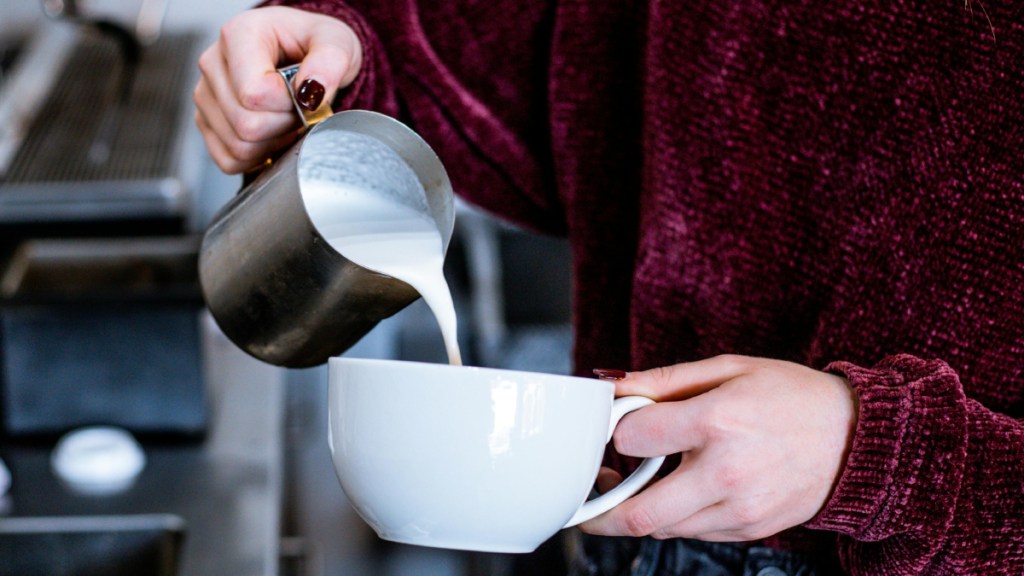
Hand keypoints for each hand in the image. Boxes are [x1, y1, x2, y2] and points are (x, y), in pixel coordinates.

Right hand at [193, 7, 361, 173]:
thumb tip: (311, 90)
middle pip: (245, 125)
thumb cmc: (314, 45)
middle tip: (299, 110)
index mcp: (238, 35)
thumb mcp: (336, 42)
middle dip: (284, 126)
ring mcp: (205, 95)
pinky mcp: (205, 122)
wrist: (303, 54)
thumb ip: (330, 61)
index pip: (255, 94)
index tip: (304, 94)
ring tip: (287, 118)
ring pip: (237, 146)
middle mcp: (212, 63)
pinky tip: (273, 134)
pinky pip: (229, 160)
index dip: (289, 106)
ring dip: (273, 142)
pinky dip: (257, 157)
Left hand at [581, 355, 857, 541]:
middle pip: (639, 512)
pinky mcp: (751, 530)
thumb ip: (666, 379)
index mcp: (718, 421)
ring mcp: (740, 508)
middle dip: (600, 512)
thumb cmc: (792, 396)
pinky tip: (678, 492)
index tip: (618, 427)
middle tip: (587, 500)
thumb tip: (615, 388)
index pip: (635, 439)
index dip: (617, 431)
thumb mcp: (730, 367)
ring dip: (637, 513)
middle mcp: (726, 472)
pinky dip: (675, 518)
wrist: (857, 438)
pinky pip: (694, 533)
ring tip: (631, 487)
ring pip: (663, 528)